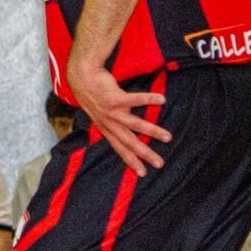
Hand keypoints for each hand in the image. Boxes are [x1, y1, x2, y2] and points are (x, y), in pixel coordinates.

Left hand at [65, 61, 171, 175]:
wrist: (82, 77)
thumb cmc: (95, 95)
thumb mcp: (100, 114)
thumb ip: (113, 123)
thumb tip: (128, 130)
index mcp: (106, 129)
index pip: (119, 148)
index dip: (130, 161)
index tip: (143, 173)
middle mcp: (108, 123)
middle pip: (128, 141)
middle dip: (144, 153)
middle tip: (160, 163)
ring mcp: (111, 111)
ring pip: (134, 124)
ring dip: (152, 131)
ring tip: (168, 137)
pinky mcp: (114, 98)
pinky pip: (135, 99)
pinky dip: (149, 99)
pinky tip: (162, 100)